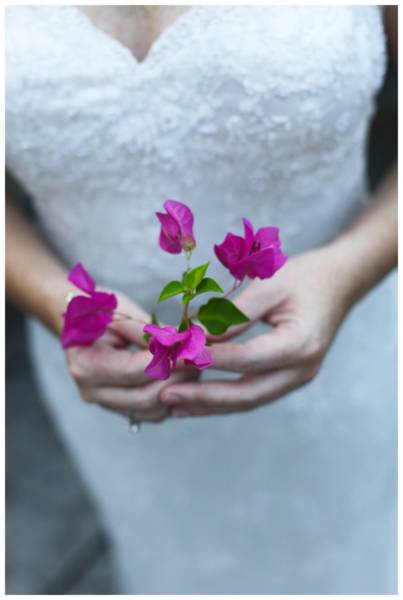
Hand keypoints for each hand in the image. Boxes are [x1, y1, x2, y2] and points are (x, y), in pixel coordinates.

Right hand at [65, 291, 198, 422]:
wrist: (77, 321)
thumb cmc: (98, 309)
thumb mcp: (121, 312)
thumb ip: (150, 331)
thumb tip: (184, 341)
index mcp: (86, 366)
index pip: (135, 371)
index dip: (168, 362)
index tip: (194, 350)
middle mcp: (92, 392)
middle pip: (145, 397)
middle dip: (178, 378)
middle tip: (202, 359)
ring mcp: (105, 404)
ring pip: (152, 411)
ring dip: (179, 390)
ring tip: (196, 366)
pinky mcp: (119, 408)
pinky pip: (151, 413)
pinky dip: (171, 397)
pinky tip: (185, 377)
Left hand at [160, 245, 358, 416]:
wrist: (338, 282)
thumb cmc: (304, 277)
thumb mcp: (268, 286)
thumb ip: (233, 315)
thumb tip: (195, 338)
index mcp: (300, 344)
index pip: (246, 359)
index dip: (208, 360)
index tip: (174, 358)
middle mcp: (302, 370)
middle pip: (247, 393)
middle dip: (204, 397)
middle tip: (166, 396)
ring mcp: (298, 378)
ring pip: (248, 400)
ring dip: (210, 405)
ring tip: (173, 406)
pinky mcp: (289, 378)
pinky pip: (253, 394)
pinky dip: (224, 398)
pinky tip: (197, 401)